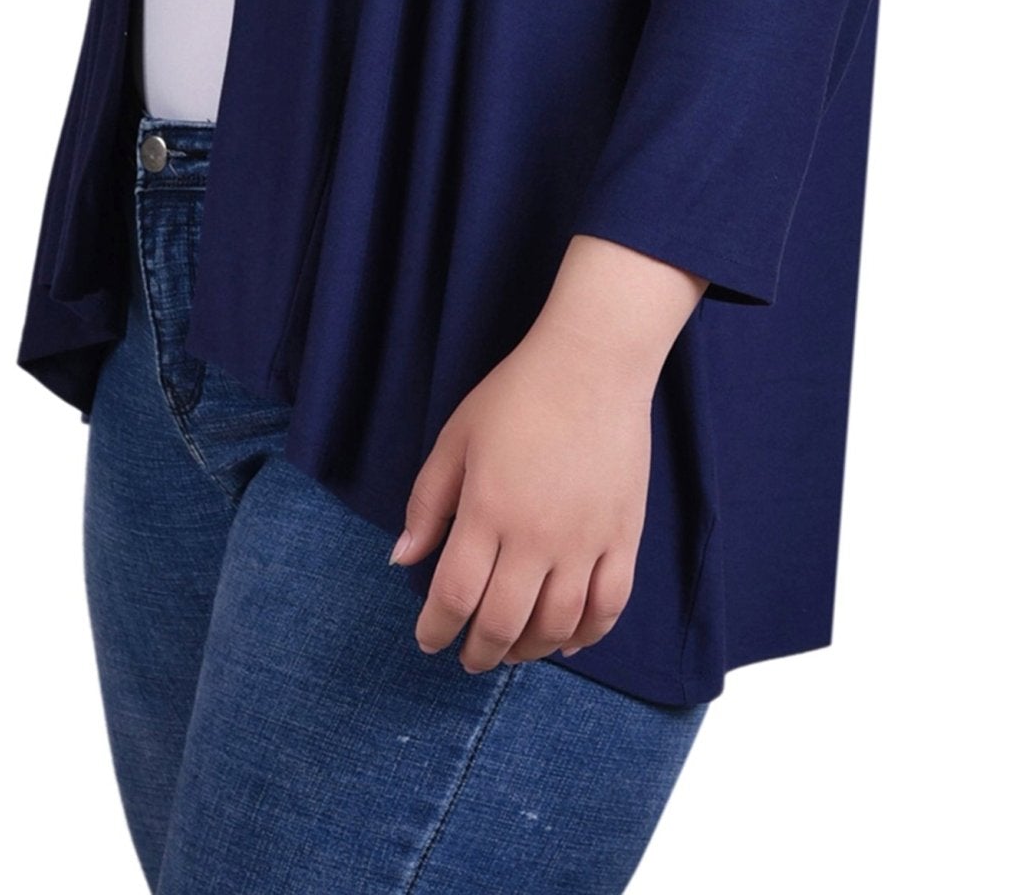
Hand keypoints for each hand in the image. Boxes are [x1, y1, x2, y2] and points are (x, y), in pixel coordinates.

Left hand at [389, 325, 653, 672]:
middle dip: (479, 652)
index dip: (436, 629)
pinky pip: (608, 606)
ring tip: (512, 650)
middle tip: (469, 658)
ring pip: (556, 626)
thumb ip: (427, 503)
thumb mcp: (456, 439)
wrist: (592, 365)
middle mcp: (536, 536)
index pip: (455, 596)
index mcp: (487, 511)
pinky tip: (567, 641)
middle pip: (503, 623)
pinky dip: (587, 635)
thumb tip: (400, 559)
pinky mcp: (622, 536)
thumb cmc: (516, 396)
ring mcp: (584, 541)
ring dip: (529, 650)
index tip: (429, 640)